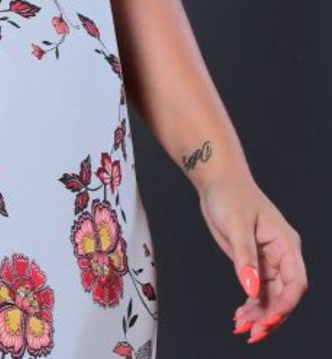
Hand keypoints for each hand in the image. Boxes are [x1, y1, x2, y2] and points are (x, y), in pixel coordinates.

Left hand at [197, 172, 306, 342]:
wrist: (217, 181)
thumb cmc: (230, 194)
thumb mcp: (236, 224)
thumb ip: (245, 257)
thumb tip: (252, 289)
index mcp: (285, 243)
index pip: (295, 282)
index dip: (285, 305)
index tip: (268, 320)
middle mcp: (281, 254)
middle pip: (284, 295)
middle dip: (270, 316)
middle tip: (251, 332)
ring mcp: (269, 260)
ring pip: (271, 296)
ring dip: (259, 314)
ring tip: (241, 327)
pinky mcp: (256, 262)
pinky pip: (259, 290)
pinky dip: (251, 305)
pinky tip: (240, 316)